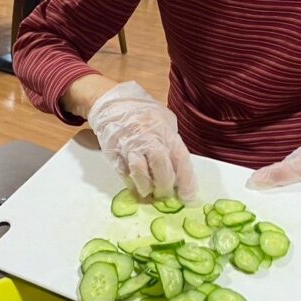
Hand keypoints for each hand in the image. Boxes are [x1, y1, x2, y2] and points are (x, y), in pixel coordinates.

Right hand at [87, 81, 197, 199]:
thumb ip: (171, 142)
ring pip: (140, 172)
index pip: (180, 159)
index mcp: (165, 131)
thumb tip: (180, 169)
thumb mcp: (164, 120)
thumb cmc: (142, 113)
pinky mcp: (114, 152)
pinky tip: (135, 185)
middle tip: (165, 194)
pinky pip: (123, 172)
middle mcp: (148, 138)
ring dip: (146, 187)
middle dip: (165, 187)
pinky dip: (131, 182)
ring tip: (149, 192)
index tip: (188, 196)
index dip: (186, 180)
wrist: (112, 103)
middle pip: (161, 169)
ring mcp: (129, 145)